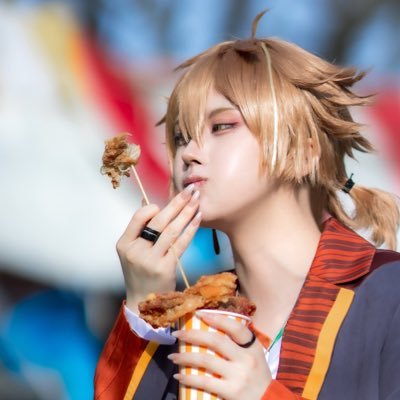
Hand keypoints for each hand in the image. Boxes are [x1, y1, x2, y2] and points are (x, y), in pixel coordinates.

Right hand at [116, 184, 200, 311]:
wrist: (143, 302)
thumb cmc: (140, 272)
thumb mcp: (132, 250)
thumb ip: (139, 227)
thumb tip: (147, 202)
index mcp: (124, 243)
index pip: (138, 218)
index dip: (152, 208)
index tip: (165, 204)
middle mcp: (135, 251)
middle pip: (158, 221)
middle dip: (177, 203)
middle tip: (190, 190)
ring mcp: (150, 260)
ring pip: (171, 231)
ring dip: (186, 213)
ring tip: (198, 201)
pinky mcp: (165, 268)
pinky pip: (180, 244)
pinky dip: (190, 230)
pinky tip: (198, 219)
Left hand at [169, 312, 271, 399]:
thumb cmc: (257, 377)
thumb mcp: (254, 356)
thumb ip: (239, 344)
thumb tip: (213, 325)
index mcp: (252, 347)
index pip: (236, 327)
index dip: (217, 318)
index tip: (199, 313)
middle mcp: (246, 359)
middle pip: (216, 341)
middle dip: (193, 335)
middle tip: (177, 334)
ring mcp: (238, 376)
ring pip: (206, 360)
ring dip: (185, 357)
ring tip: (173, 356)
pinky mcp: (231, 392)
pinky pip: (205, 382)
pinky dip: (189, 378)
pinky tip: (179, 376)